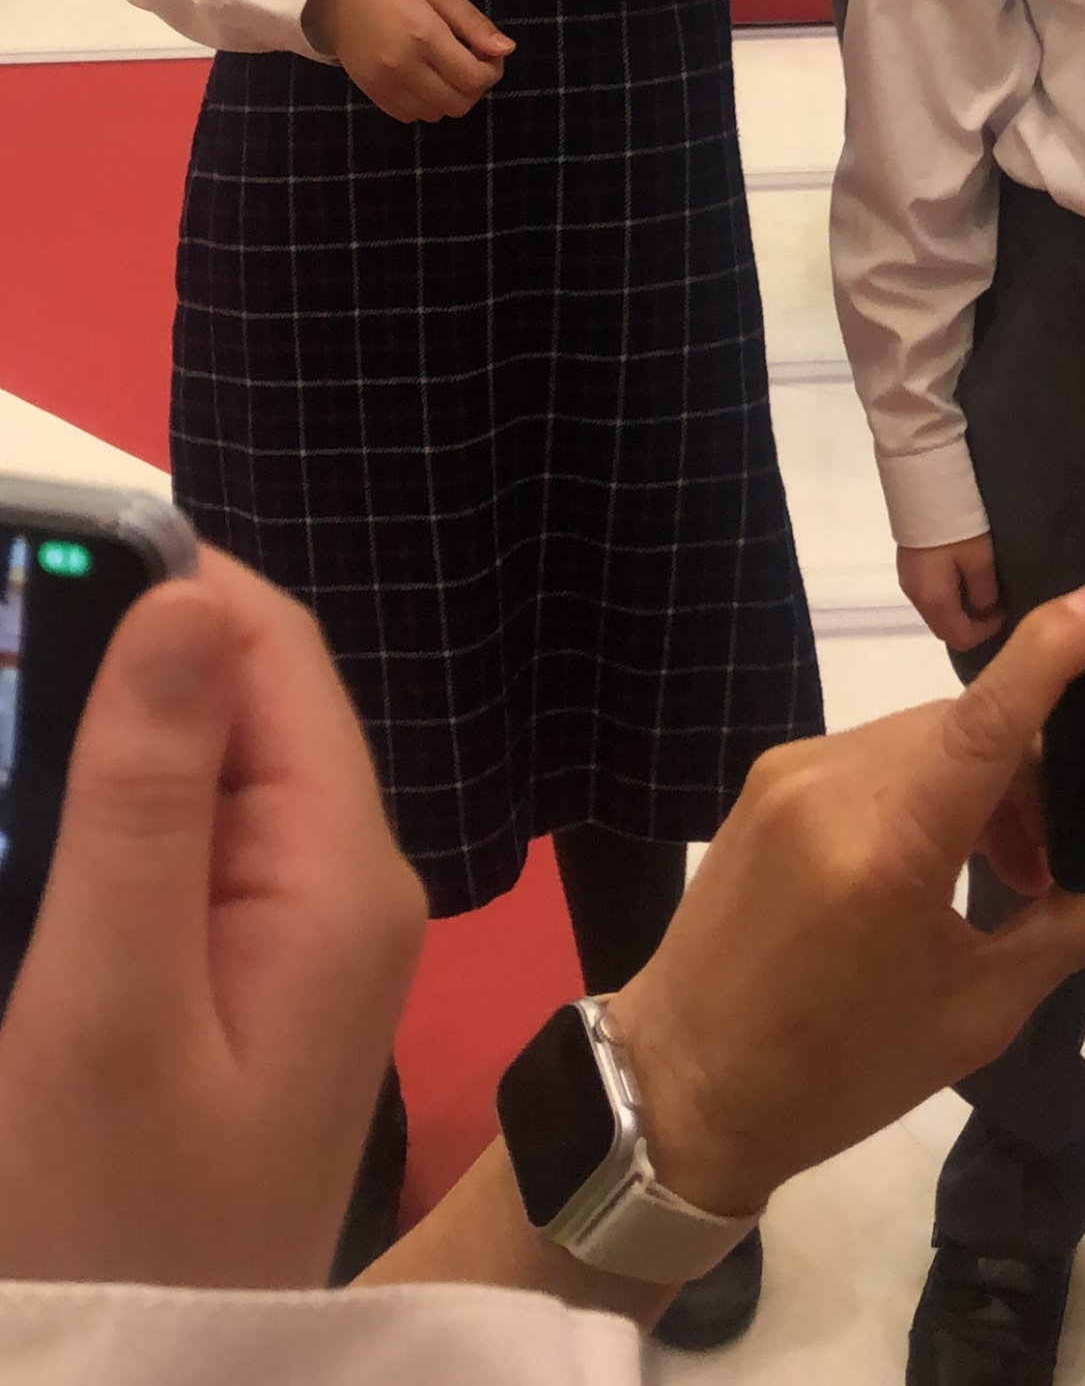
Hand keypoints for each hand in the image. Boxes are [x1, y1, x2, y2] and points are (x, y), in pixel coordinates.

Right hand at [0, 549, 423, 1289]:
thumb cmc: (107, 1226)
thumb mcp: (108, 1009)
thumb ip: (147, 797)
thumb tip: (186, 596)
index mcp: (338, 873)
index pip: (268, 649)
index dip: (155, 588)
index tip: (28, 569)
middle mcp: (338, 889)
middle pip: (231, 704)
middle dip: (110, 672)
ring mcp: (292, 947)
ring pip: (192, 780)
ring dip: (91, 756)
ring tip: (1, 760)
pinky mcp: (235, 998)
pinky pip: (173, 864)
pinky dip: (93, 838)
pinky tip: (23, 844)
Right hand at [304, 0, 511, 121]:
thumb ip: (472, 23)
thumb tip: (506, 50)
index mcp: (424, 36)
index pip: (474, 79)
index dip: (492, 71)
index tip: (489, 53)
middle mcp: (404, 67)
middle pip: (458, 103)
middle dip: (474, 86)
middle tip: (470, 60)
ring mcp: (384, 84)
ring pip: (436, 114)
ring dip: (451, 96)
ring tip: (445, 67)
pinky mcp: (370, 92)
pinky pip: (409, 116)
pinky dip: (425, 103)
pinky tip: (424, 77)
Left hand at [611, 581, 1084, 1220]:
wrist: (683, 1086)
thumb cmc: (838, 1071)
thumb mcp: (974, 1013)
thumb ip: (1066, 927)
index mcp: (887, 847)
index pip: (985, 721)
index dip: (1050, 653)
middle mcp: (833, 783)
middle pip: (965, 729)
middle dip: (1031, 775)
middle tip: (1058, 863)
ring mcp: (792, 771)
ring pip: (923, 737)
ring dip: (979, 782)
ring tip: (1005, 875)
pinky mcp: (769, 778)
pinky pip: (876, 755)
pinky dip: (925, 786)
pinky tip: (937, 861)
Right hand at [897, 535, 1005, 648]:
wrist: (925, 486)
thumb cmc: (957, 526)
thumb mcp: (981, 559)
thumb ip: (984, 593)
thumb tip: (985, 610)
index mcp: (933, 601)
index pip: (960, 639)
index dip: (986, 632)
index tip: (1005, 611)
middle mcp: (915, 598)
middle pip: (946, 629)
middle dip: (972, 624)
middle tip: (995, 602)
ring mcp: (908, 582)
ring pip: (938, 612)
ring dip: (961, 609)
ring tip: (982, 587)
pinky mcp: (908, 567)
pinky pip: (931, 595)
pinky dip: (949, 595)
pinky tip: (963, 575)